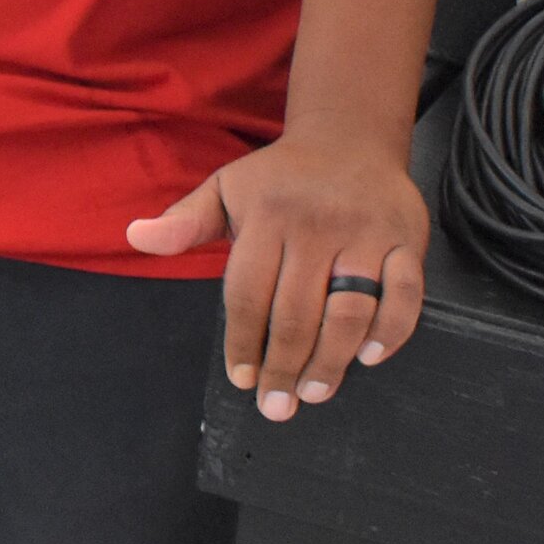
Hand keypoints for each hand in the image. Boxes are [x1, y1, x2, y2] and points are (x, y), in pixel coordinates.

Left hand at [128, 134, 428, 422]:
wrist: (349, 138)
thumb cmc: (281, 177)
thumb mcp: (224, 189)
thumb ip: (184, 222)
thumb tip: (136, 237)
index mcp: (266, 216)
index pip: (249, 292)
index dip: (242, 341)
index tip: (241, 379)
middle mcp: (315, 226)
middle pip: (297, 311)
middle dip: (284, 365)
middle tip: (276, 406)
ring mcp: (365, 233)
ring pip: (350, 309)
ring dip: (331, 359)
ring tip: (314, 392)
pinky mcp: (407, 240)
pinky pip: (407, 293)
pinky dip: (392, 329)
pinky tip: (369, 357)